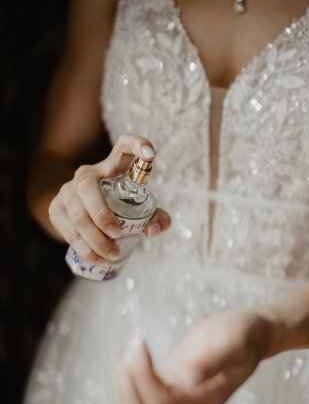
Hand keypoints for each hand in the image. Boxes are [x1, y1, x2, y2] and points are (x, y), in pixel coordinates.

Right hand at [48, 134, 170, 263]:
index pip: (125, 145)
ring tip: (112, 255)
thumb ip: (157, 217)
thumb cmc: (119, 206)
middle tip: (118, 235)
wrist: (81, 212)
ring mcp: (67, 190)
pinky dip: (83, 248)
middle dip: (102, 214)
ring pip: (77, 215)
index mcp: (113, 166)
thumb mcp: (141, 208)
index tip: (151, 154)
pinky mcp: (55, 208)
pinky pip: (68, 230)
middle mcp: (87, 173)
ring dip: (94, 239)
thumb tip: (151, 230)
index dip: (137, 145)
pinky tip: (97, 259)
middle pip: (88, 188)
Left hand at [113, 309, 275, 403]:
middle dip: (130, 379)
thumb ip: (214, 360)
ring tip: (132, 349)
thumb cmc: (247, 334)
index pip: (162, 401)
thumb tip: (189, 379)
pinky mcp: (171, 384)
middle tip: (136, 343)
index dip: (143, 376)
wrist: (253, 333)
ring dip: (124, 383)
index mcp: (208, 398)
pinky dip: (128, 378)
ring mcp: (180, 397)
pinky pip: (139, 395)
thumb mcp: (235, 340)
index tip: (139, 343)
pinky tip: (135, 352)